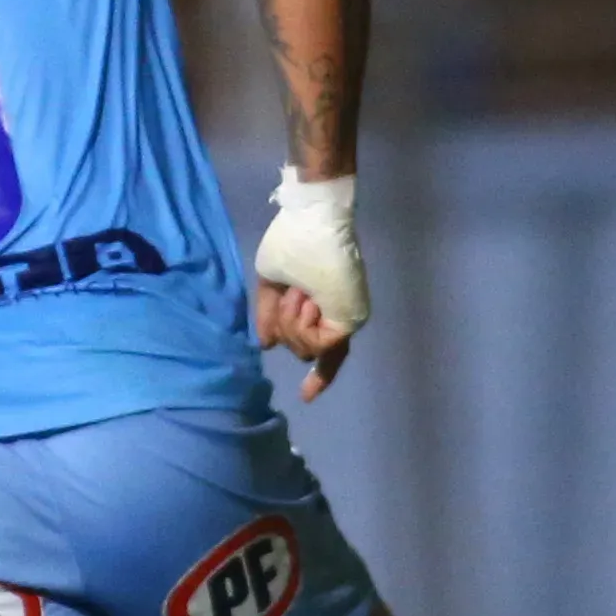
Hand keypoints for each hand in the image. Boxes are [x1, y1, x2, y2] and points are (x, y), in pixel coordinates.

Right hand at [251, 169, 367, 403]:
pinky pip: (319, 345)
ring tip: (301, 291)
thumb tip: (265, 345)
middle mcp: (337, 318)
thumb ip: (269, 315)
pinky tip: (307, 301)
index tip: (307, 398)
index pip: (323, 351)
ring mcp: (346, 319)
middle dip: (286, 327)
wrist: (311, 217)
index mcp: (321, 309)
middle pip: (301, 351)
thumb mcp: (272, 282)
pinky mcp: (349, 319)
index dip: (318, 376)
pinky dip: (303, 325)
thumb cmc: (292, 241)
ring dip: (293, 322)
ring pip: (307, 349)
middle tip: (292, 294)